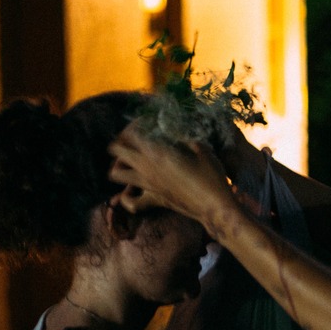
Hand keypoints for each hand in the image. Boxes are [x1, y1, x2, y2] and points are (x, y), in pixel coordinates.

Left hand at [109, 124, 238, 229]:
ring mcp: (147, 185)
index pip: (131, 133)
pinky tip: (136, 190)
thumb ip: (184, 138)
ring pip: (116, 173)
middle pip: (115, 150)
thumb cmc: (211, 176)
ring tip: (132, 161)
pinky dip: (128, 196)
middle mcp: (147, 168)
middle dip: (122, 141)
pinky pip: (131, 202)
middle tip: (135, 139)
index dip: (136, 124)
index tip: (147, 123)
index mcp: (157, 152)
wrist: (214, 206)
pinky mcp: (154, 200)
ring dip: (120, 165)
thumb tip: (176, 134)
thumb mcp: (201, 148)